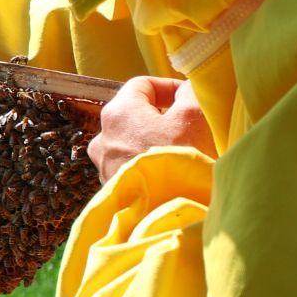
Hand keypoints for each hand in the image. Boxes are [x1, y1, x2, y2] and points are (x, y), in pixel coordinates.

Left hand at [89, 76, 216, 181]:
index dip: (168, 87)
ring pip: (131, 140)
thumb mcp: (193, 116)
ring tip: (178, 150)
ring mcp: (103, 164)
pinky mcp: (110, 185)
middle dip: (161, 115)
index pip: (141, 85)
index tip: (188, 98)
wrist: (165, 211)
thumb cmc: (178, 158)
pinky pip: (129, 164)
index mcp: (118, 112)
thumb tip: (185, 91)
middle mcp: (103, 136)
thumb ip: (189, 94)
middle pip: (134, 113)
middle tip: (187, 125)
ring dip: (153, 140)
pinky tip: (168, 171)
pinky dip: (147, 161)